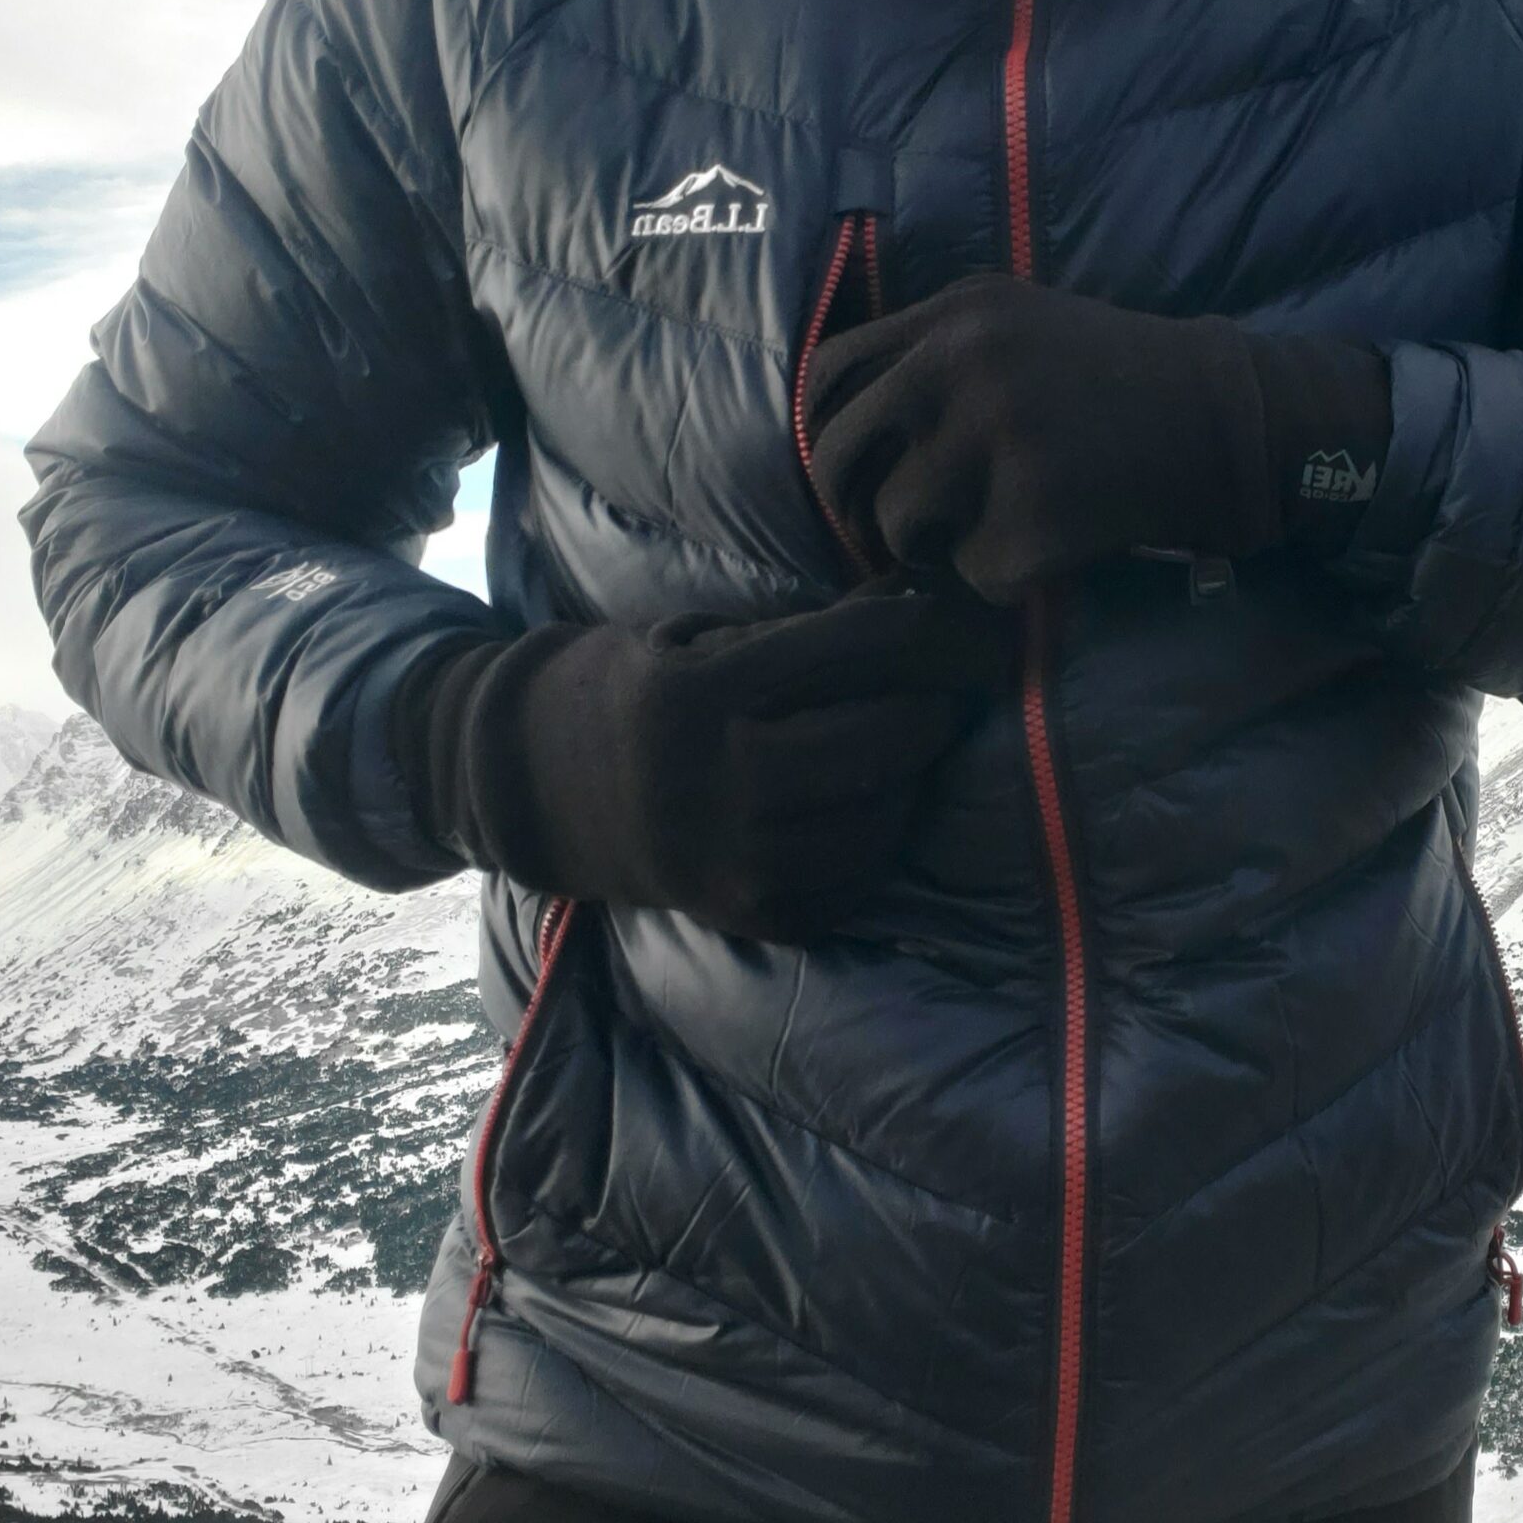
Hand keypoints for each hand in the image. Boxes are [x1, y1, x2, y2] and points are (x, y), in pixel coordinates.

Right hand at [393, 584, 1012, 941]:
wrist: (535, 788)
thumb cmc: (638, 689)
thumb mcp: (700, 638)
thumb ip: (806, 633)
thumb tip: (929, 606)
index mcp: (704, 694)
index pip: (866, 648)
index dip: (944, 633)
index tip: (987, 630)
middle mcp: (721, 783)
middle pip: (891, 739)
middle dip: (937, 707)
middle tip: (952, 690)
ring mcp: (737, 862)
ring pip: (888, 815)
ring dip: (912, 776)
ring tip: (899, 745)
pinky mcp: (754, 916)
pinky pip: (861, 876)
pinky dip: (878, 837)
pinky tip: (859, 804)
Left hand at [802, 273, 1391, 602]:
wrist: (1226, 422)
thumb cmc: (1116, 378)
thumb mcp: (1018, 323)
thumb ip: (932, 351)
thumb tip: (844, 425)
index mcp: (956, 317)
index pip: (828, 378)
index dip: (825, 437)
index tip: (849, 472)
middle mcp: (964, 370)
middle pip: (842, 460)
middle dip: (858, 510)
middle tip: (895, 534)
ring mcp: (998, 446)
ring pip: (899, 528)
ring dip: (931, 549)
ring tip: (986, 534)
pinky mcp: (1034, 519)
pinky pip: (971, 575)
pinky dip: (1000, 578)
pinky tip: (1047, 549)